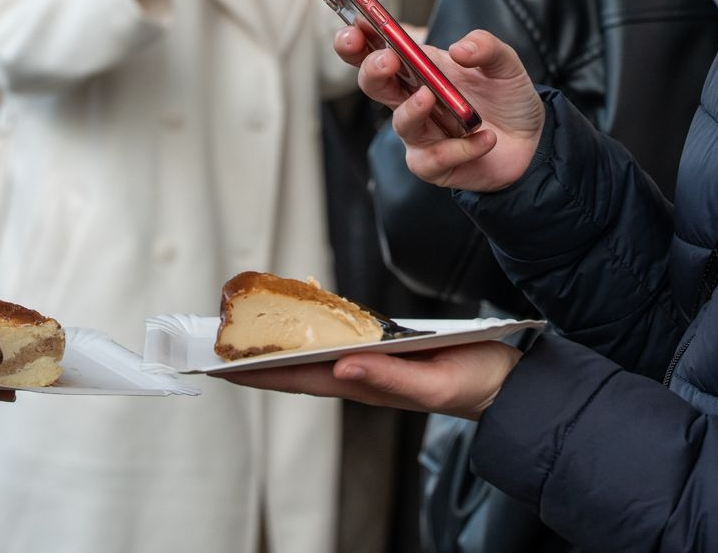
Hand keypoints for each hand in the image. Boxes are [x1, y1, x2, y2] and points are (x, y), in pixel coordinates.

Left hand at [216, 341, 520, 419]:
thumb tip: (342, 364)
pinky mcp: (383, 354)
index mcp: (365, 385)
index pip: (298, 378)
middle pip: (294, 369)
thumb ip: (389, 377)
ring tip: (242, 337)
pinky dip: (307, 338)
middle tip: (213, 348)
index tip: (218, 365)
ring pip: (310, 359)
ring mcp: (369, 368)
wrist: (504, 388)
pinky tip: (297, 328)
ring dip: (275, 350)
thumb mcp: (435, 382)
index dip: (257, 372)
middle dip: (253, 361)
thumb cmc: (473, 384)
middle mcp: (359, 377)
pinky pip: (333, 346)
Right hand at [335, 27, 545, 191]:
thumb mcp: (504, 63)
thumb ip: (485, 46)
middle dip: (372, 71)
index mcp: (418, 67)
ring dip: (412, 110)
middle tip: (387, 60)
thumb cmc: (505, 96)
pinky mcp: (435, 165)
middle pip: (374, 84)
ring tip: (430, 97)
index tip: (354, 28)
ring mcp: (420, 134)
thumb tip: (459, 49)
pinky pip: (434, 159)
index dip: (356, 40)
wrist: (532, 138)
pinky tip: (486, 139)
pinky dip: (460, 148)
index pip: (375, 50)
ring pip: (401, 123)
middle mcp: (411, 99)